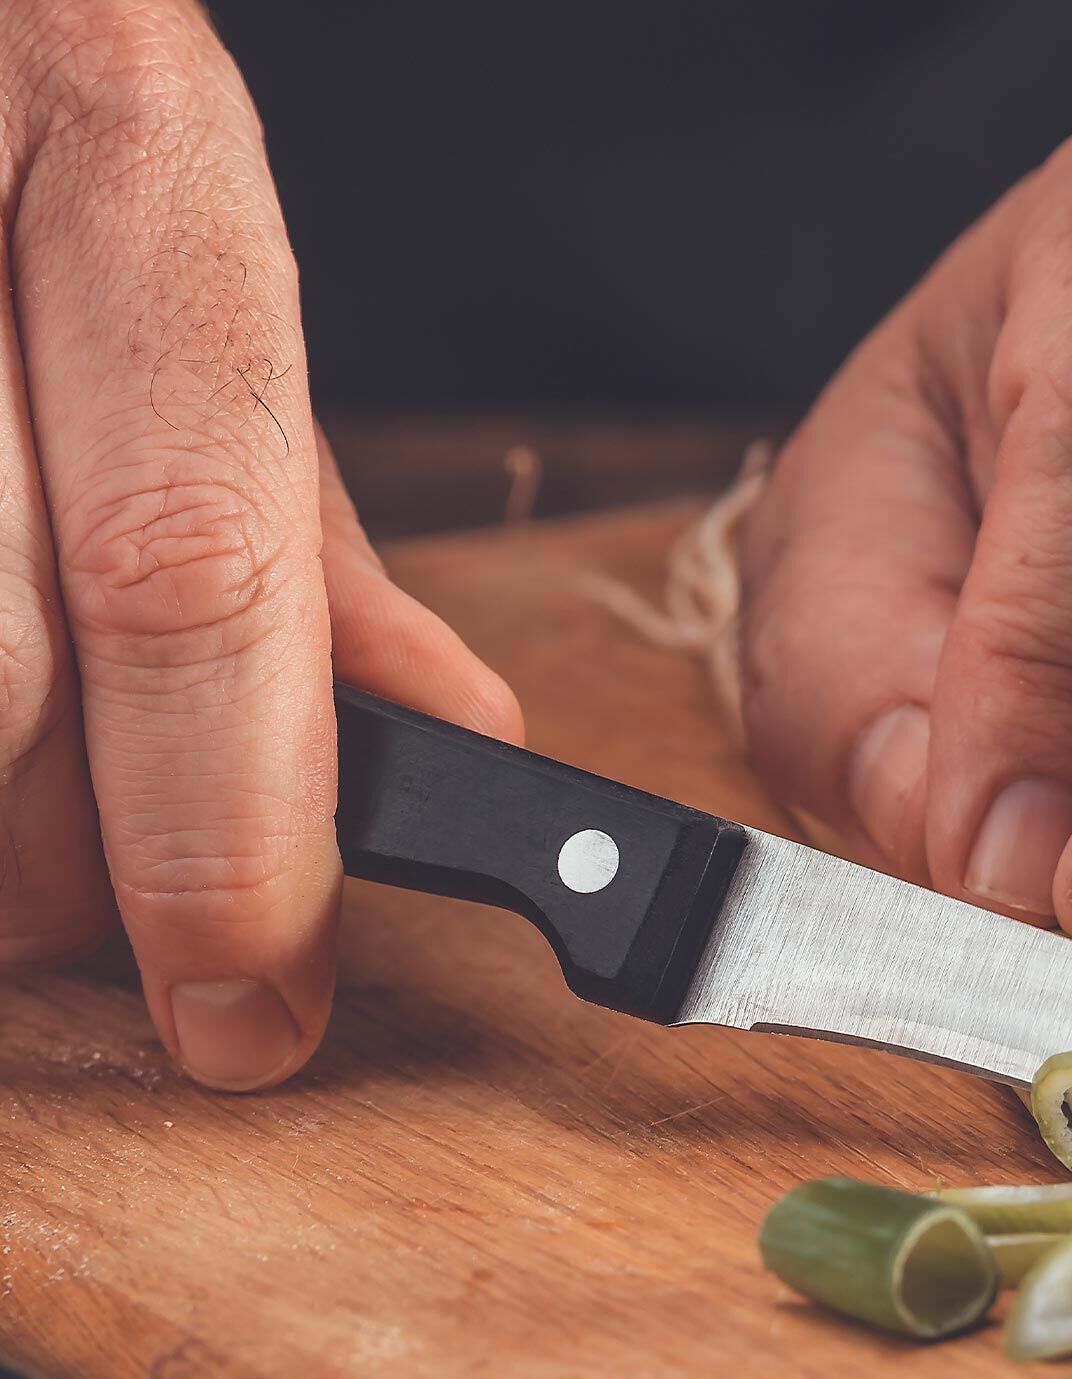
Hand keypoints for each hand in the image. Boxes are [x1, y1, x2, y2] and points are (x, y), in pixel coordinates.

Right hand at [0, 1, 516, 1087]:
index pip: (193, 569)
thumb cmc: (29, 88)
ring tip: (22, 842)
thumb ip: (304, 500)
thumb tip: (440, 722)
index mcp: (132, 152)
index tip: (257, 1005)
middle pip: (0, 674)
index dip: (224, 834)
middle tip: (119, 933)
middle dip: (69, 871)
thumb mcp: (191, 245)